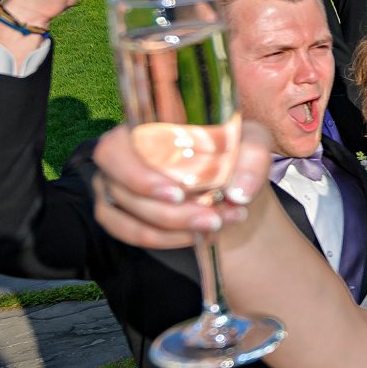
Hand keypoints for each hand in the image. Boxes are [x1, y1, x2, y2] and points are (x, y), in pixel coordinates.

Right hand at [89, 120, 273, 250]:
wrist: (229, 179)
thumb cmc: (231, 151)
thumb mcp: (250, 143)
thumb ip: (252, 157)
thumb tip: (239, 193)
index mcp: (140, 128)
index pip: (115, 149)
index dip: (139, 175)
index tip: (180, 194)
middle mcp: (119, 157)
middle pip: (124, 190)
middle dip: (168, 212)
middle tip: (211, 219)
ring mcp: (114, 187)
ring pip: (126, 216)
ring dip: (172, 228)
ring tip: (215, 225)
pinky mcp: (118, 214)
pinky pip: (129, 232)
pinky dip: (163, 239)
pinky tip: (195, 236)